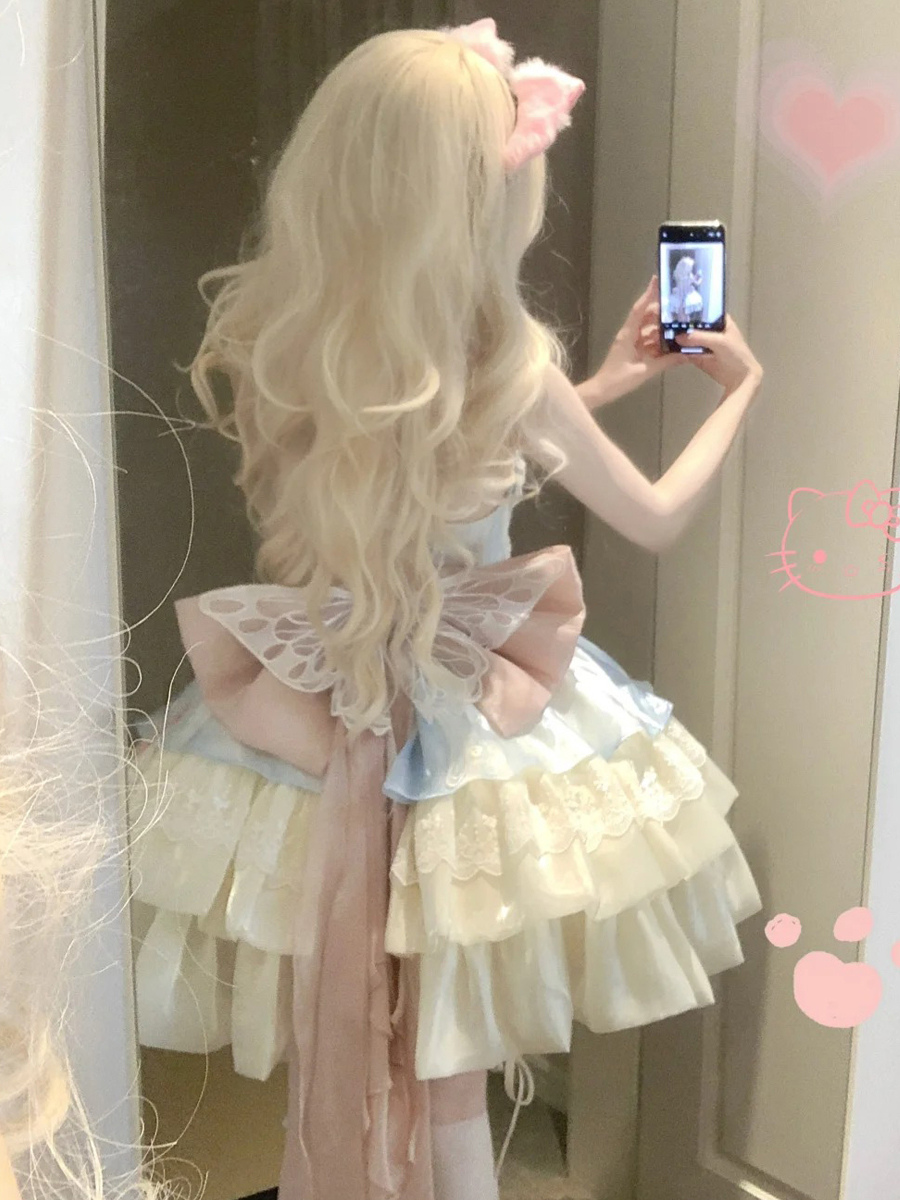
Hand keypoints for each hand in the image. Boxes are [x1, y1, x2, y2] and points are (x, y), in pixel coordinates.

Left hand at [591, 275, 687, 404]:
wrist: (602, 391)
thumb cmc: (618, 380)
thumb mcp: (644, 371)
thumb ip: (666, 362)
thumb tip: (686, 355)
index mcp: (628, 334)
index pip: (639, 309)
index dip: (648, 294)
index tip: (657, 280)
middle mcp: (629, 334)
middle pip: (646, 316)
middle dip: (661, 310)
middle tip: (679, 304)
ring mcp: (630, 342)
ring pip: (648, 329)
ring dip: (661, 326)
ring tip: (680, 322)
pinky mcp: (632, 350)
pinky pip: (647, 340)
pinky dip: (658, 339)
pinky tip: (671, 341)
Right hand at [675, 317, 762, 393]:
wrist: (741, 379)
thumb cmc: (736, 355)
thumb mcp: (719, 342)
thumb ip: (699, 338)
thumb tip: (678, 337)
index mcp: (722, 322)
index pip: (706, 312)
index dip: (694, 310)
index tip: (678, 309)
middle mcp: (713, 332)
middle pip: (695, 326)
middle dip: (683, 326)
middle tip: (668, 323)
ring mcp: (706, 345)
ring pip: (690, 339)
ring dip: (681, 339)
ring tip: (665, 335)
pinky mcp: (700, 357)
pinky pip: (688, 352)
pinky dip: (680, 351)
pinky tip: (669, 348)